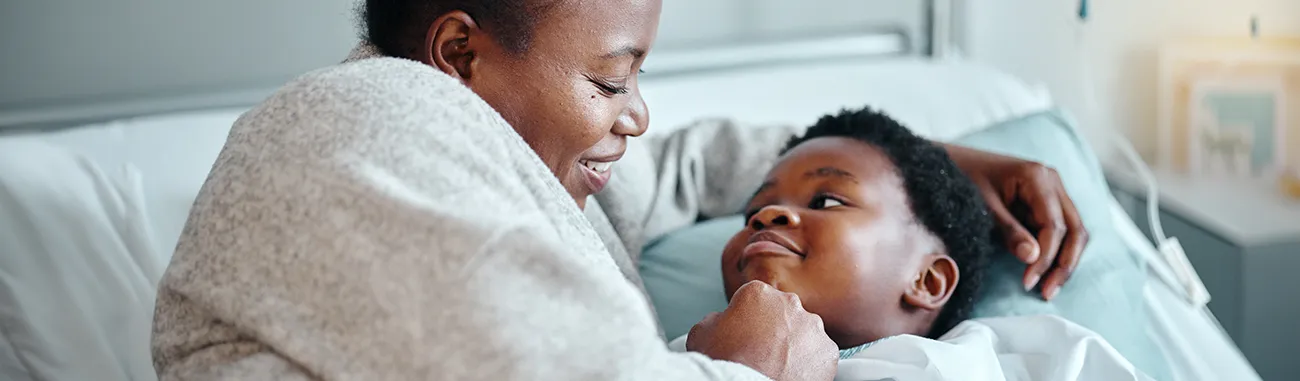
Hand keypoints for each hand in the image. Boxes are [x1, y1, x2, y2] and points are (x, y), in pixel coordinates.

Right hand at [686, 281, 837, 380]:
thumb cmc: (724, 361)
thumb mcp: (701, 332)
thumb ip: (716, 317)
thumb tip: (723, 319)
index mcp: (759, 292)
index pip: (756, 298)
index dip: (749, 316)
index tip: (745, 333)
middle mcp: (790, 302)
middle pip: (783, 311)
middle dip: (775, 327)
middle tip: (762, 350)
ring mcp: (812, 326)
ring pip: (804, 330)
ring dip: (794, 343)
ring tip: (779, 364)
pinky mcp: (828, 351)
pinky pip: (820, 353)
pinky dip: (810, 362)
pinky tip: (794, 373)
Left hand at [946, 145, 1088, 300]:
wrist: (951, 162)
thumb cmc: (963, 179)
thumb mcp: (983, 207)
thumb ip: (1009, 231)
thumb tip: (1033, 258)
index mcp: (1038, 177)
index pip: (1054, 225)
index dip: (1046, 257)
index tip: (1029, 282)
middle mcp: (1052, 182)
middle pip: (1074, 229)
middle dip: (1064, 264)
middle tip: (1047, 293)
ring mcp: (1052, 191)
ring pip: (1073, 232)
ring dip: (1064, 261)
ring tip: (1048, 289)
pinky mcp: (1046, 202)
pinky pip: (1061, 230)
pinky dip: (1056, 252)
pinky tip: (1044, 274)